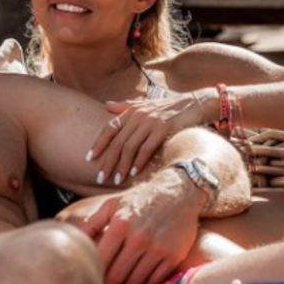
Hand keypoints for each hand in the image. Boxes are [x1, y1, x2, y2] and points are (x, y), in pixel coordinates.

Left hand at [58, 177, 201, 283]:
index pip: (101, 260)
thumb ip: (92, 223)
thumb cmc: (140, 199)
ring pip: (135, 281)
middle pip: (117, 275)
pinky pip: (154, 280)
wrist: (177, 193)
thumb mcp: (112, 204)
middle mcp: (139, 238)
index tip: (94, 274)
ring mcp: (157, 248)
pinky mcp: (173, 256)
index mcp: (120, 225)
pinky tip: (137, 280)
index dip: (96, 271)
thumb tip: (74, 237)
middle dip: (109, 283)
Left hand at [89, 92, 207, 184]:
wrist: (195, 103)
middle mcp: (138, 115)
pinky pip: (146, 148)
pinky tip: (134, 173)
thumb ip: (124, 106)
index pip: (108, 129)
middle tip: (100, 177)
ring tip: (116, 180)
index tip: (89, 158)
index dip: (98, 144)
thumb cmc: (168, 107)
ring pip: (130, 147)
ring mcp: (150, 122)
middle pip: (117, 142)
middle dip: (107, 161)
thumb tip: (105, 104)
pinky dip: (139, 162)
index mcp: (131, 111)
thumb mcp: (144, 104)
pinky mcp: (163, 128)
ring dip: (122, 166)